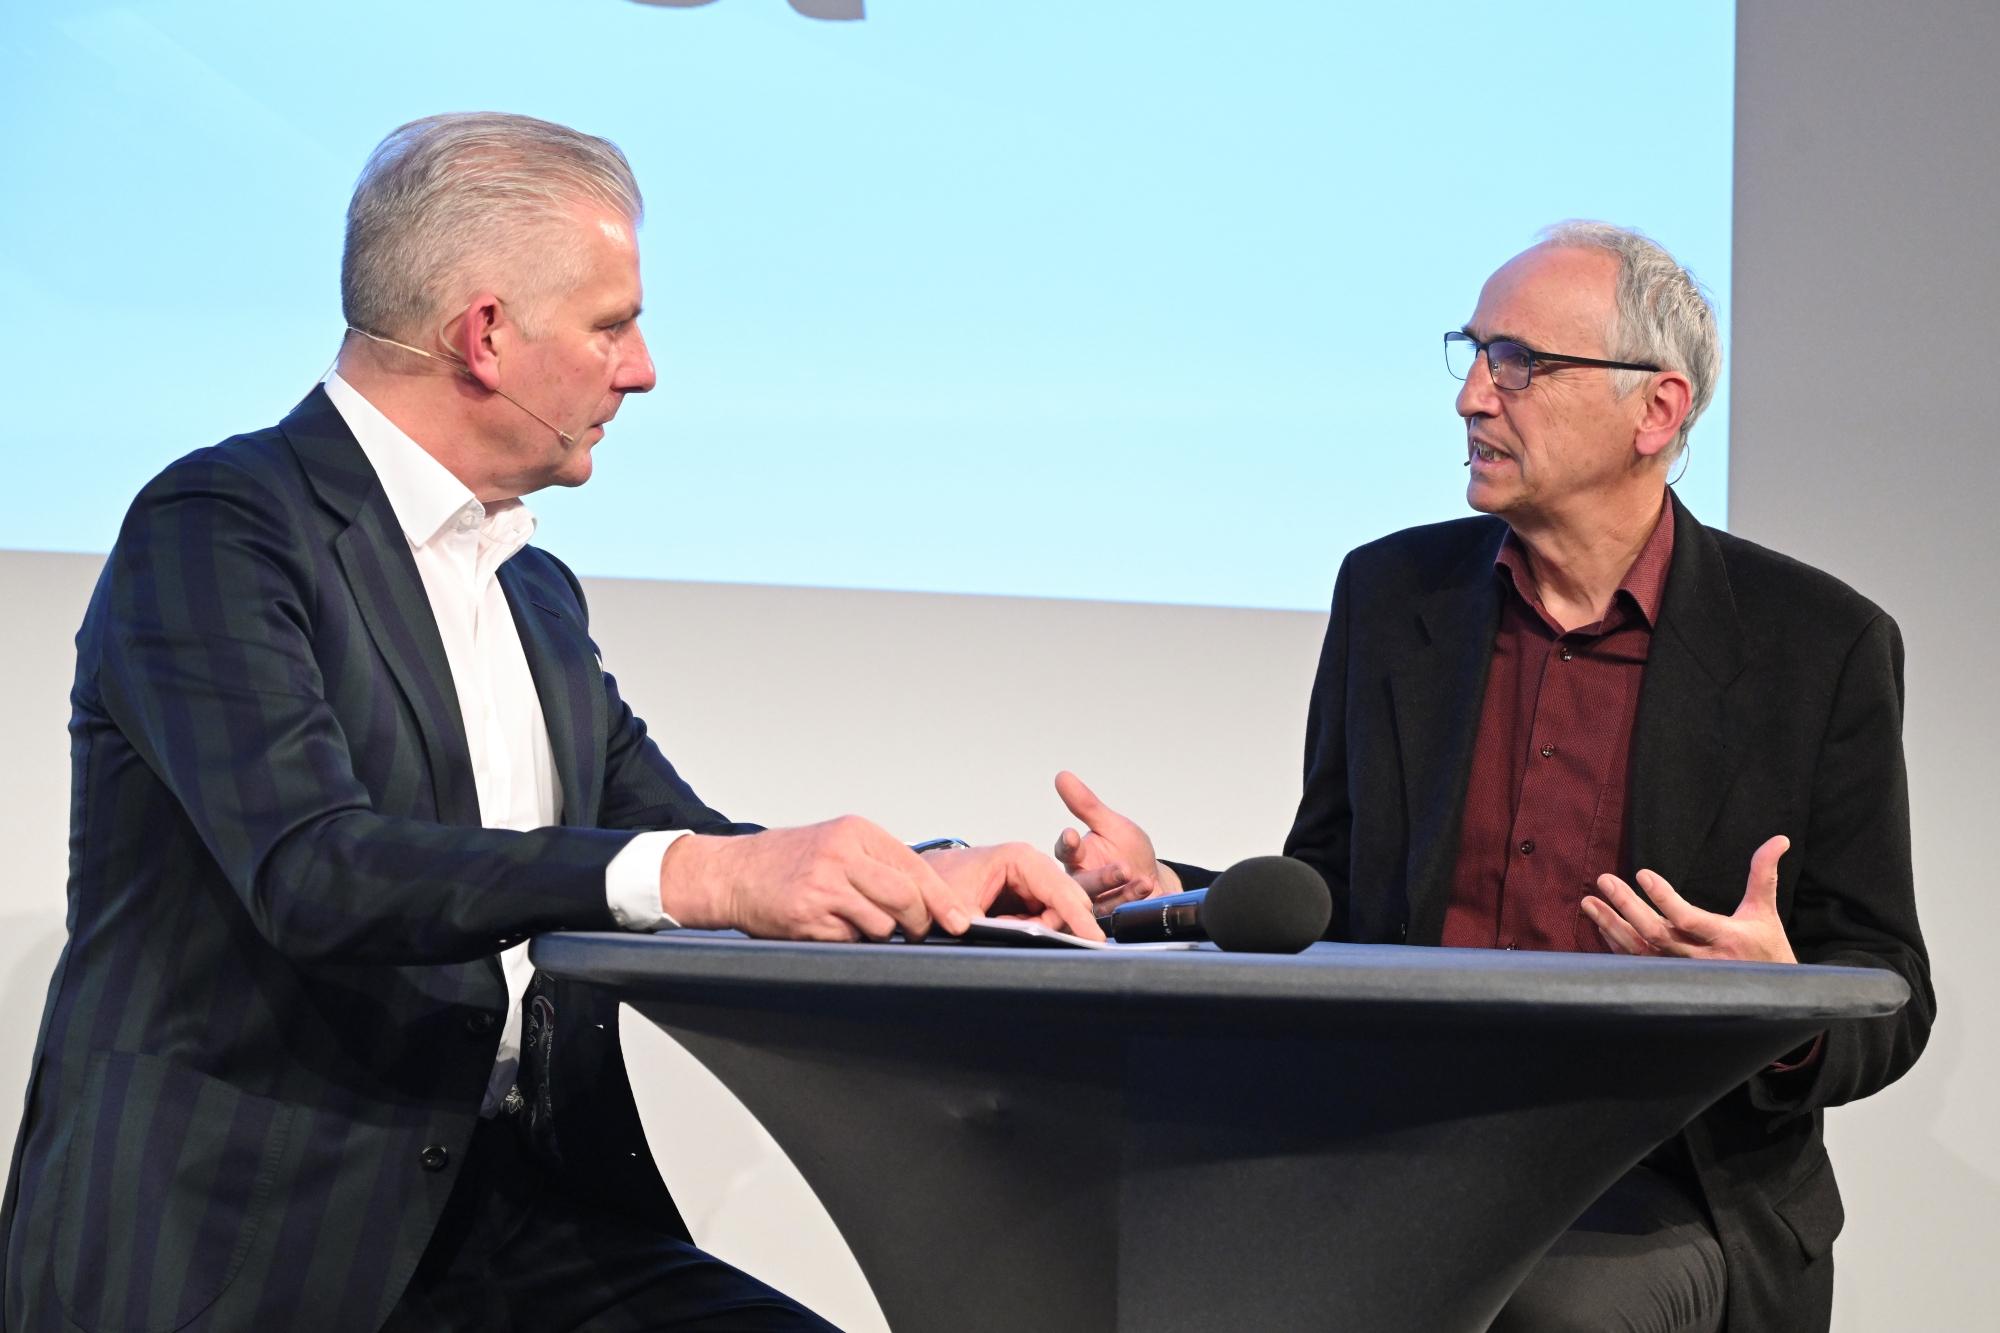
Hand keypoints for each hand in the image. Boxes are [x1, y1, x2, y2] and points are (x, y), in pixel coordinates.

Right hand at [661, 816, 964, 941]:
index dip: (943, 900)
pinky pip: (850, 940)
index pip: (916, 868)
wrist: (732, 873)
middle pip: (906, 899)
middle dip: (919, 924)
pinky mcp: (807, 917)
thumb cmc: (787, 860)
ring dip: (880, 934)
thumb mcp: (837, 843)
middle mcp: (842, 854)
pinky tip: (831, 927)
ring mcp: (823, 886)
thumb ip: (878, 863)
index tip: (961, 920)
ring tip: (857, 923)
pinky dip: (849, 941)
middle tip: (917, 932)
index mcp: (856, 832)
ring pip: (882, 925)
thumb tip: (929, 898)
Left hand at [920, 843, 1106, 940]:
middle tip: (1020, 933)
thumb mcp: (955, 905)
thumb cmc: (936, 880)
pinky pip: (1040, 921)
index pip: (1060, 889)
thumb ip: (982, 923)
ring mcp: (1029, 885)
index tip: (1093, 940)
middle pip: (1064, 904)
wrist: (919, 880)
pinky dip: (1028, 932)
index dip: (1078, 916)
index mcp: (1020, 859)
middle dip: (1054, 926)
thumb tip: (1003, 940)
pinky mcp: (1025, 901)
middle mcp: (1030, 869)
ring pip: (1054, 916)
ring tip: (1000, 925)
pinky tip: (1002, 928)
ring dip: (1037, 931)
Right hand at [1052, 770, 1180, 908]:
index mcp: (1078, 857)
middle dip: (1100, 876)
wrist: (1154, 881)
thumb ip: (1086, 804)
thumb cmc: (1130, 852)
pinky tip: (1145, 888)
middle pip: (1082, 883)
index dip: (1068, 844)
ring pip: (1101, 901)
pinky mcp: (1115, 917)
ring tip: (1139, 879)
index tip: (1071, 837)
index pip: (1066, 851)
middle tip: (1121, 869)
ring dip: (1121, 891)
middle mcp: (1083, 882)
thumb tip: (1063, 776)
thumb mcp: (1111, 824)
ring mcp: (1099, 902)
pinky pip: (1119, 913)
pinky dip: (1133, 900)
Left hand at [1582, 835, 1796, 962]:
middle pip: (1656, 934)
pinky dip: (1617, 946)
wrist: (1769, 998)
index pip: (1687, 918)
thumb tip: (1779, 839)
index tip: (1642, 874)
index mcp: (1725, 938)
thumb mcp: (1765, 912)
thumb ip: (1764, 874)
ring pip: (1640, 951)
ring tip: (1589, 902)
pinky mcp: (1670, 981)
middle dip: (1627, 906)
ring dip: (1612, 926)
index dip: (1663, 898)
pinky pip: (1638, 964)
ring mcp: (1682, 974)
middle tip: (1604, 880)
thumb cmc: (1766, 949)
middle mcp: (1700, 960)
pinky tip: (1601, 925)